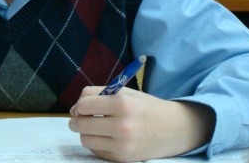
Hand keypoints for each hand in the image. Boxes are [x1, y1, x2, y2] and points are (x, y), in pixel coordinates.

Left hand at [69, 87, 213, 161]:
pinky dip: (96, 143)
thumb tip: (74, 109)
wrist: (173, 129)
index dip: (80, 104)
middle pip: (81, 124)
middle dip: (77, 119)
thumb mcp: (125, 92)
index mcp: (123, 104)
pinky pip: (96, 151)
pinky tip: (107, 137)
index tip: (83, 105)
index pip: (84, 104)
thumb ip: (97, 94)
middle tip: (82, 117)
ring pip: (86, 140)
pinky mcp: (122, 159)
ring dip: (85, 132)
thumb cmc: (145, 107)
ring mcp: (122, 145)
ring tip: (96, 126)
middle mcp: (122, 126)